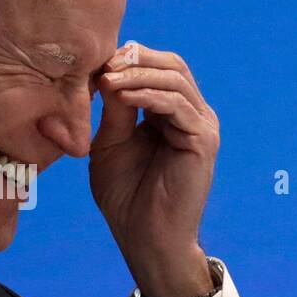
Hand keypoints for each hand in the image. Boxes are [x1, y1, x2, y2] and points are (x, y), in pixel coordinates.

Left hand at [90, 42, 219, 296]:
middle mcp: (191, 114)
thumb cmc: (126, 196)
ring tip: (106, 78)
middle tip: (102, 63)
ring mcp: (201, 125)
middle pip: (172, 64)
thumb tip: (106, 71)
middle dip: (135, 58)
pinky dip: (148, 94)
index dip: (128, 58)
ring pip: (176, 78)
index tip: (93, 61)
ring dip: (138, 73)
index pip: (157, 67)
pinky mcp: (203, 140)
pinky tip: (123, 94)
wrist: (144, 238)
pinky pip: (177, 104)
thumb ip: (114, 110)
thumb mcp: (110, 144)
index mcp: (170, 112)